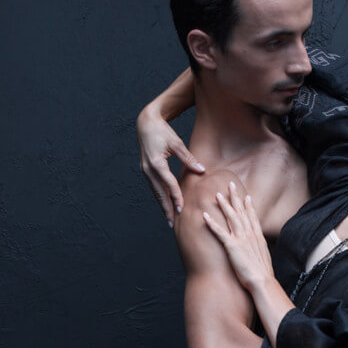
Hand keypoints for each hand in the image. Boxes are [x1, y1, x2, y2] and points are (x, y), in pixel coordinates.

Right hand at [138, 106, 205, 224]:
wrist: (146, 124)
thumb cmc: (162, 131)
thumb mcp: (177, 143)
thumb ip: (189, 158)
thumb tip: (202, 170)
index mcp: (156, 163)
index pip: (169, 184)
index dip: (176, 196)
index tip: (182, 208)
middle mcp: (148, 169)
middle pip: (159, 193)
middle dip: (166, 208)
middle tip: (171, 223)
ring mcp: (145, 171)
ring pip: (155, 192)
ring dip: (162, 205)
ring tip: (168, 218)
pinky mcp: (146, 170)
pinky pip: (154, 186)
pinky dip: (160, 196)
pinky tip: (165, 204)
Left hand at [202, 182, 273, 291]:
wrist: (263, 282)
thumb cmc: (263, 275)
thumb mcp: (264, 260)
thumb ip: (259, 252)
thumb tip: (258, 252)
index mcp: (258, 238)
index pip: (253, 218)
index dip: (249, 206)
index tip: (247, 197)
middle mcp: (250, 235)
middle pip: (242, 212)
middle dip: (235, 197)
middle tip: (231, 185)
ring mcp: (241, 239)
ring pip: (231, 217)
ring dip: (224, 205)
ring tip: (217, 195)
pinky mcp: (232, 246)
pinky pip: (220, 232)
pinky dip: (212, 223)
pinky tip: (204, 216)